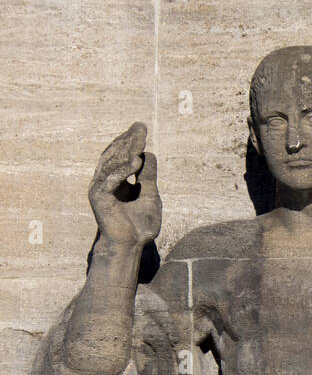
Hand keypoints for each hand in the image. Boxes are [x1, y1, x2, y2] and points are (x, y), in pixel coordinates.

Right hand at [88, 122, 160, 248]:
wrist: (130, 246)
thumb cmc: (139, 227)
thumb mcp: (150, 197)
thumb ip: (149, 178)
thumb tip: (149, 155)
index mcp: (117, 180)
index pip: (122, 154)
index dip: (131, 141)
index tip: (141, 128)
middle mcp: (105, 181)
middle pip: (115, 154)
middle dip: (128, 140)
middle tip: (141, 127)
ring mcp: (100, 188)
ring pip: (111, 164)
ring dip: (126, 152)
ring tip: (140, 143)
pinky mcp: (98, 198)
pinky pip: (110, 180)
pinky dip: (122, 171)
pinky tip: (135, 163)